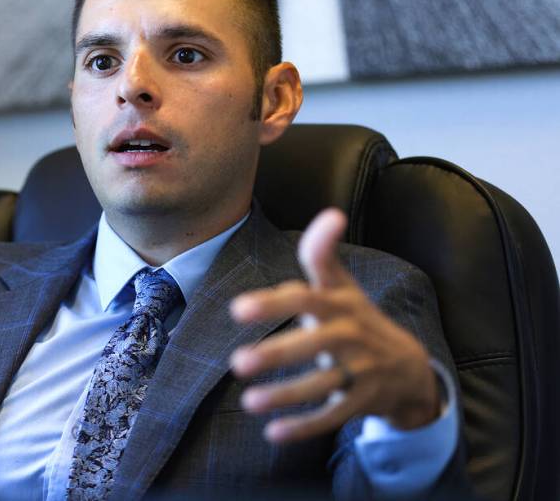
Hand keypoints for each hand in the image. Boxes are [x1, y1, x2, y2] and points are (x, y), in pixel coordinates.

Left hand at [228, 208, 440, 442]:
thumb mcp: (343, 286)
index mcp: (340, 305)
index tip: (237, 309)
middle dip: (277, 354)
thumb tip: (332, 213)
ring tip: (250, 403)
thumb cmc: (359, 319)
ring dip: (285, 396)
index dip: (274, 302)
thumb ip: (322, 254)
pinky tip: (273, 433)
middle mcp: (351, 336)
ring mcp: (360, 371)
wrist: (410, 367)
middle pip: (314, 345)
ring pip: (322, 385)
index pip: (305, 299)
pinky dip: (304, 427)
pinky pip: (332, 416)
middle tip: (238, 363)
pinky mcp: (362, 402)